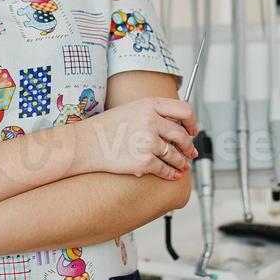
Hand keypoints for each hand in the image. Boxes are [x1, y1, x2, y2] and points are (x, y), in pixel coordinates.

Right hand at [78, 96, 198, 180]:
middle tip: (191, 152)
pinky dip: (171, 174)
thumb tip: (177, 127)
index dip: (192, 122)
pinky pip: (165, 169)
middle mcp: (151, 121)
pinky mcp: (143, 162)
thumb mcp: (132, 109)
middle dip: (189, 147)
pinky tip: (173, 174)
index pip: (184, 110)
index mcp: (150, 104)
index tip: (193, 130)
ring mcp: (148, 142)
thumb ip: (155, 114)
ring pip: (175, 155)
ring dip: (181, 162)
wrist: (86, 144)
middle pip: (182, 135)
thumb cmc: (106, 127)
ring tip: (182, 165)